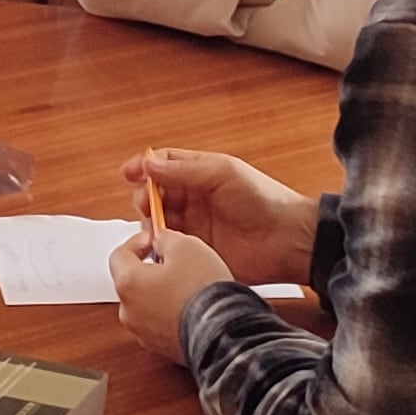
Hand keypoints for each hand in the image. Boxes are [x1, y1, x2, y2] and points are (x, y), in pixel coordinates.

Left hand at [110, 224, 234, 365]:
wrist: (223, 333)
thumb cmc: (203, 292)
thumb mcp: (186, 246)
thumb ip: (166, 238)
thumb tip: (161, 240)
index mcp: (128, 283)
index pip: (119, 255)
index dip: (137, 242)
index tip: (153, 239)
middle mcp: (129, 311)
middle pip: (132, 282)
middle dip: (150, 269)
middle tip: (174, 261)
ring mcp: (144, 333)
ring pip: (146, 304)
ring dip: (161, 293)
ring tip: (188, 286)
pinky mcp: (161, 348)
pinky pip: (160, 324)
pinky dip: (171, 314)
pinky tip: (192, 306)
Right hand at [122, 146, 316, 287]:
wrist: (286, 240)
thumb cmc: (263, 200)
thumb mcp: (222, 174)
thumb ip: (184, 170)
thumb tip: (149, 162)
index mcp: (201, 174)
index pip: (164, 166)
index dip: (144, 167)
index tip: (128, 173)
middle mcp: (195, 200)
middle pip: (156, 195)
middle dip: (145, 197)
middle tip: (145, 204)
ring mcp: (195, 227)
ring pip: (159, 221)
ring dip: (150, 222)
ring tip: (154, 226)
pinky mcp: (196, 252)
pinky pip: (169, 248)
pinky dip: (159, 245)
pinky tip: (160, 244)